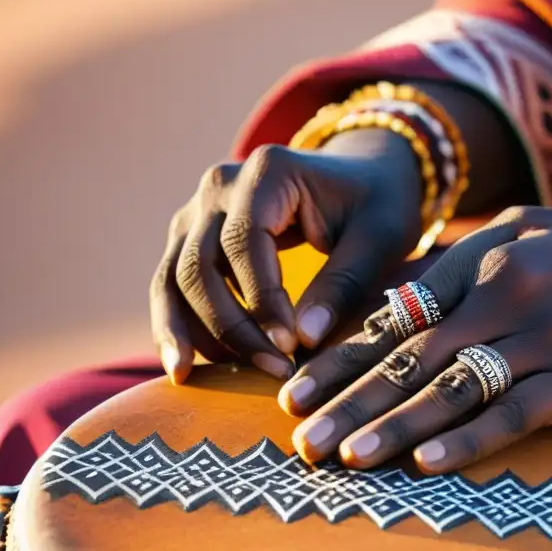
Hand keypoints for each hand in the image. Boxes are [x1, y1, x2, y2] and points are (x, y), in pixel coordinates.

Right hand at [149, 129, 422, 383]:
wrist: (362, 175)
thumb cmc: (378, 204)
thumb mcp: (380, 237)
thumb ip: (345, 283)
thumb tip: (304, 340)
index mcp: (268, 171)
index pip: (245, 242)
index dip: (262, 300)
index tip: (290, 348)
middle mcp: (221, 185)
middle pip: (199, 264)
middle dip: (231, 326)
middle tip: (274, 370)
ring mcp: (198, 210)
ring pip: (173, 278)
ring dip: (190, 332)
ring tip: (212, 379)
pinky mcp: (192, 237)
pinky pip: (171, 284)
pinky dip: (175, 325)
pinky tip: (186, 368)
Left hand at [280, 206, 551, 472]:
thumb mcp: (522, 231)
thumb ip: (457, 263)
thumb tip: (391, 303)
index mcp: (481, 262)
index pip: (395, 318)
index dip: (341, 358)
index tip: (294, 393)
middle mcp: (503, 299)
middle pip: (411, 358)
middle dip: (350, 401)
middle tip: (301, 440)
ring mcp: (540, 341)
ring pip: (453, 389)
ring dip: (394, 426)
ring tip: (345, 458)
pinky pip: (514, 414)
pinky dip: (468, 440)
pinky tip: (425, 464)